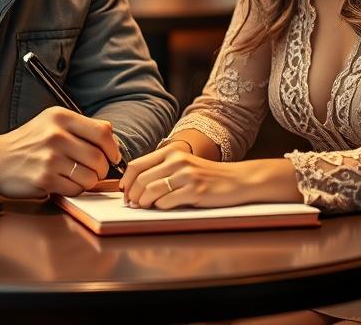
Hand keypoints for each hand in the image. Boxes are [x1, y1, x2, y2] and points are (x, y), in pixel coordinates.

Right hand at [0, 107, 120, 197]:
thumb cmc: (29, 142)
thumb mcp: (51, 122)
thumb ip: (81, 125)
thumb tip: (110, 132)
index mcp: (60, 117)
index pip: (102, 133)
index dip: (113, 148)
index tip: (113, 156)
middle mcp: (56, 135)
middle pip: (99, 158)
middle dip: (102, 169)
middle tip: (96, 171)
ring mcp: (50, 158)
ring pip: (90, 176)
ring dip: (89, 181)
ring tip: (78, 177)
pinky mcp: (45, 179)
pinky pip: (75, 189)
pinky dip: (75, 189)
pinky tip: (64, 182)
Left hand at [119, 143, 253, 209]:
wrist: (236, 180)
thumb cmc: (207, 175)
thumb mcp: (183, 164)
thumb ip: (162, 169)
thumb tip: (135, 185)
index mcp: (171, 152)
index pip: (137, 165)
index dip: (126, 180)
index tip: (123, 191)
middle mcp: (177, 160)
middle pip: (141, 179)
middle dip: (132, 194)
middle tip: (131, 204)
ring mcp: (186, 175)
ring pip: (151, 190)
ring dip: (143, 202)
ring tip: (143, 207)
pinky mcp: (195, 191)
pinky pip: (167, 201)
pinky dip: (159, 207)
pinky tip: (161, 208)